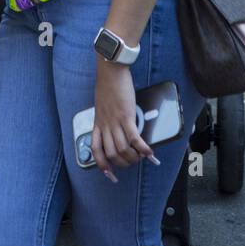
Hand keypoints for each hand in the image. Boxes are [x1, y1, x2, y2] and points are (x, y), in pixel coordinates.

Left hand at [90, 59, 155, 178]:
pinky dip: (142, 148)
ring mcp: (115, 122)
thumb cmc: (107, 85)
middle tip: (132, 162)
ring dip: (133, 158)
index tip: (110, 174)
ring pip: (122, 149)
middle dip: (123, 163)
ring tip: (141, 157)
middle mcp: (105, 125)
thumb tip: (115, 126)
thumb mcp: (102, 104)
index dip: (102, 165)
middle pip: (111, 154)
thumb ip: (106, 117)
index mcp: (98, 123)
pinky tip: (149, 152)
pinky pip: (134, 138)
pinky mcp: (126, 116)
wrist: (111, 71)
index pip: (95, 150)